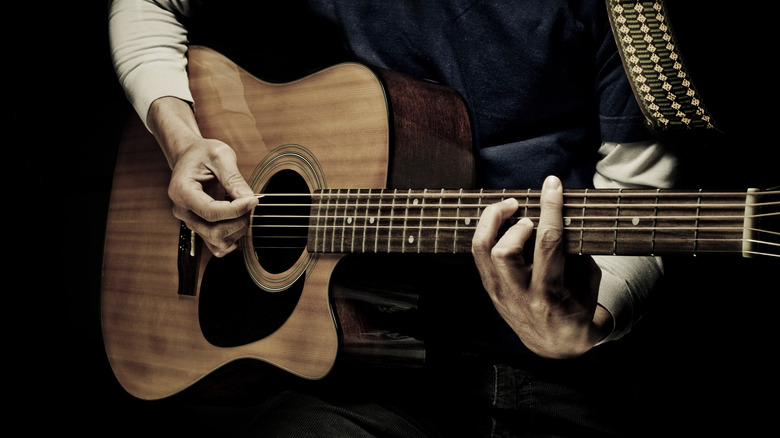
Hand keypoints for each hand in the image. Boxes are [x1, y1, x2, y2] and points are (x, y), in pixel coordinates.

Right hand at [168, 138, 257, 256]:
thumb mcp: (220, 156)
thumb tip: (248, 199)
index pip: (210, 211)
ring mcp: (190, 222)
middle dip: (239, 220)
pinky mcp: (200, 228)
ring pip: (217, 242)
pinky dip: (233, 237)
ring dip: (238, 229)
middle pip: (214, 231)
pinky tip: (238, 220)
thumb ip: (234, 178)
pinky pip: (217, 246)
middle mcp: (182, 211)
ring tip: (244, 208)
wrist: (190, 157)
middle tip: (250, 201)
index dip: (235, 210)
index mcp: (181, 191)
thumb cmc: (203, 154)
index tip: (253, 200)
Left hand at [471, 176, 611, 357]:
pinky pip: (479, 255)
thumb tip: (561, 214)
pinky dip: (488, 232)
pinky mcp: (489, 290)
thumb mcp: (588, 282)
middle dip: (511, 221)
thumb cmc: (578, 307)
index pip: (548, 244)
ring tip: (509, 209)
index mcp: (550, 294)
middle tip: (524, 209)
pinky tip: (501, 223)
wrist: (556, 345)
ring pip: (481, 251)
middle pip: (503, 251)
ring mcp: (499, 294)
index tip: (552, 184)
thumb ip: (576, 251)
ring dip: (491, 222)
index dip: (550, 208)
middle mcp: (520, 296)